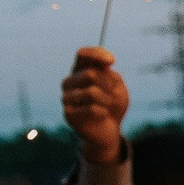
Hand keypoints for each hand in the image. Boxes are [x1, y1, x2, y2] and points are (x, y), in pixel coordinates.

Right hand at [60, 48, 127, 164]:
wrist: (108, 130)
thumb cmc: (113, 105)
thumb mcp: (117, 86)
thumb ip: (110, 74)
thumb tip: (104, 66)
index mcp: (80, 70)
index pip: (82, 54)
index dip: (96, 54)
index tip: (112, 61)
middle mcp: (69, 81)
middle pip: (90, 74)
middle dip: (109, 85)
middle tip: (113, 95)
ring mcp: (66, 97)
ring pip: (92, 92)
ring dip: (108, 100)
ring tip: (109, 106)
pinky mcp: (68, 113)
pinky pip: (91, 108)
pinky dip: (104, 111)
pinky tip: (103, 115)